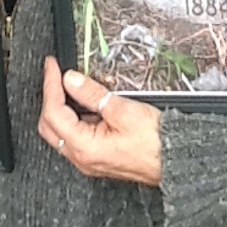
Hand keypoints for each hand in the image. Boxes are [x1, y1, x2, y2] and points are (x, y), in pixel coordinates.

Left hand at [38, 57, 161, 186]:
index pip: (53, 112)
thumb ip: (93, 94)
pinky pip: (75, 136)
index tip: (52, 66)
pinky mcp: (98, 157)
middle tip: (55, 74)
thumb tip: (72, 79)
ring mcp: (89, 160)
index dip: (51, 85)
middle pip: (49, 125)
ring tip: (71, 85)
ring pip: (61, 131)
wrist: (177, 161)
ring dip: (61, 106)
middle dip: (50, 96)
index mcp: (85, 147)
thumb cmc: (157, 143)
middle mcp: (83, 158)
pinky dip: (74, 116)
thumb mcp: (124, 110)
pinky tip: (85, 103)